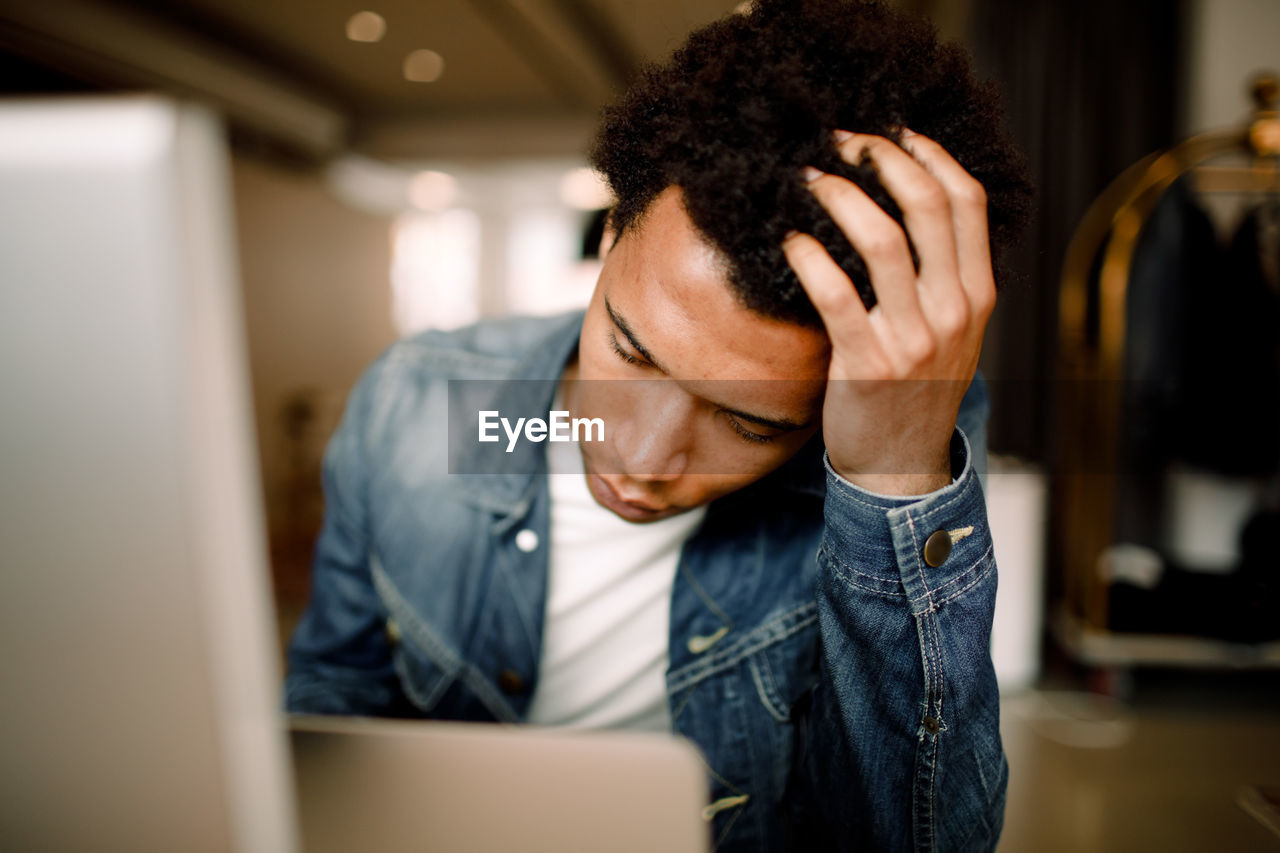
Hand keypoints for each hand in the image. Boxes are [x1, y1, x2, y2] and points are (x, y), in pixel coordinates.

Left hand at [781, 129, 993, 495]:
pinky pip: (836, 293)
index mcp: (978, 294)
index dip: (929, 153)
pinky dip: (809, 255)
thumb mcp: (952, 333)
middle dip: (880, 158)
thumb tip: (909, 208)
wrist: (900, 468)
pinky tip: (789, 239)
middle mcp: (954, 310)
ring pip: (882, 240)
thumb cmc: (915, 392)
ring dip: (838, 196)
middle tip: (839, 139)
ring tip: (805, 178)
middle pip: (927, 204)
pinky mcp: (868, 364)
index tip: (893, 129)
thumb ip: (943, 277)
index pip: (967, 200)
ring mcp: (915, 339)